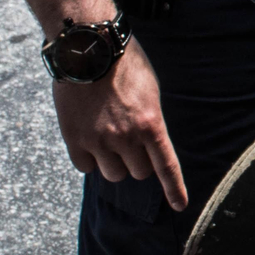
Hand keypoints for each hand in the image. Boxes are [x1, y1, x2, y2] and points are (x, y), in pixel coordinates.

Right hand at [51, 35, 187, 210]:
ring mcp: (99, 141)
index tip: (180, 206)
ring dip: (114, 162)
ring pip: (113, 174)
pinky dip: (90, 158)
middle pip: (138, 173)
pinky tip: (89, 137)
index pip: (166, 166)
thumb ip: (150, 122)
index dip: (175, 189)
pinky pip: (86, 167)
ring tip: (108, 136)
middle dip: (137, 161)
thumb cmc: (124, 64)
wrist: (88, 48)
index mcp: (151, 124)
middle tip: (128, 139)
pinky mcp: (75, 140)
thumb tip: (148, 148)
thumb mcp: (150, 92)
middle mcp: (126, 137)